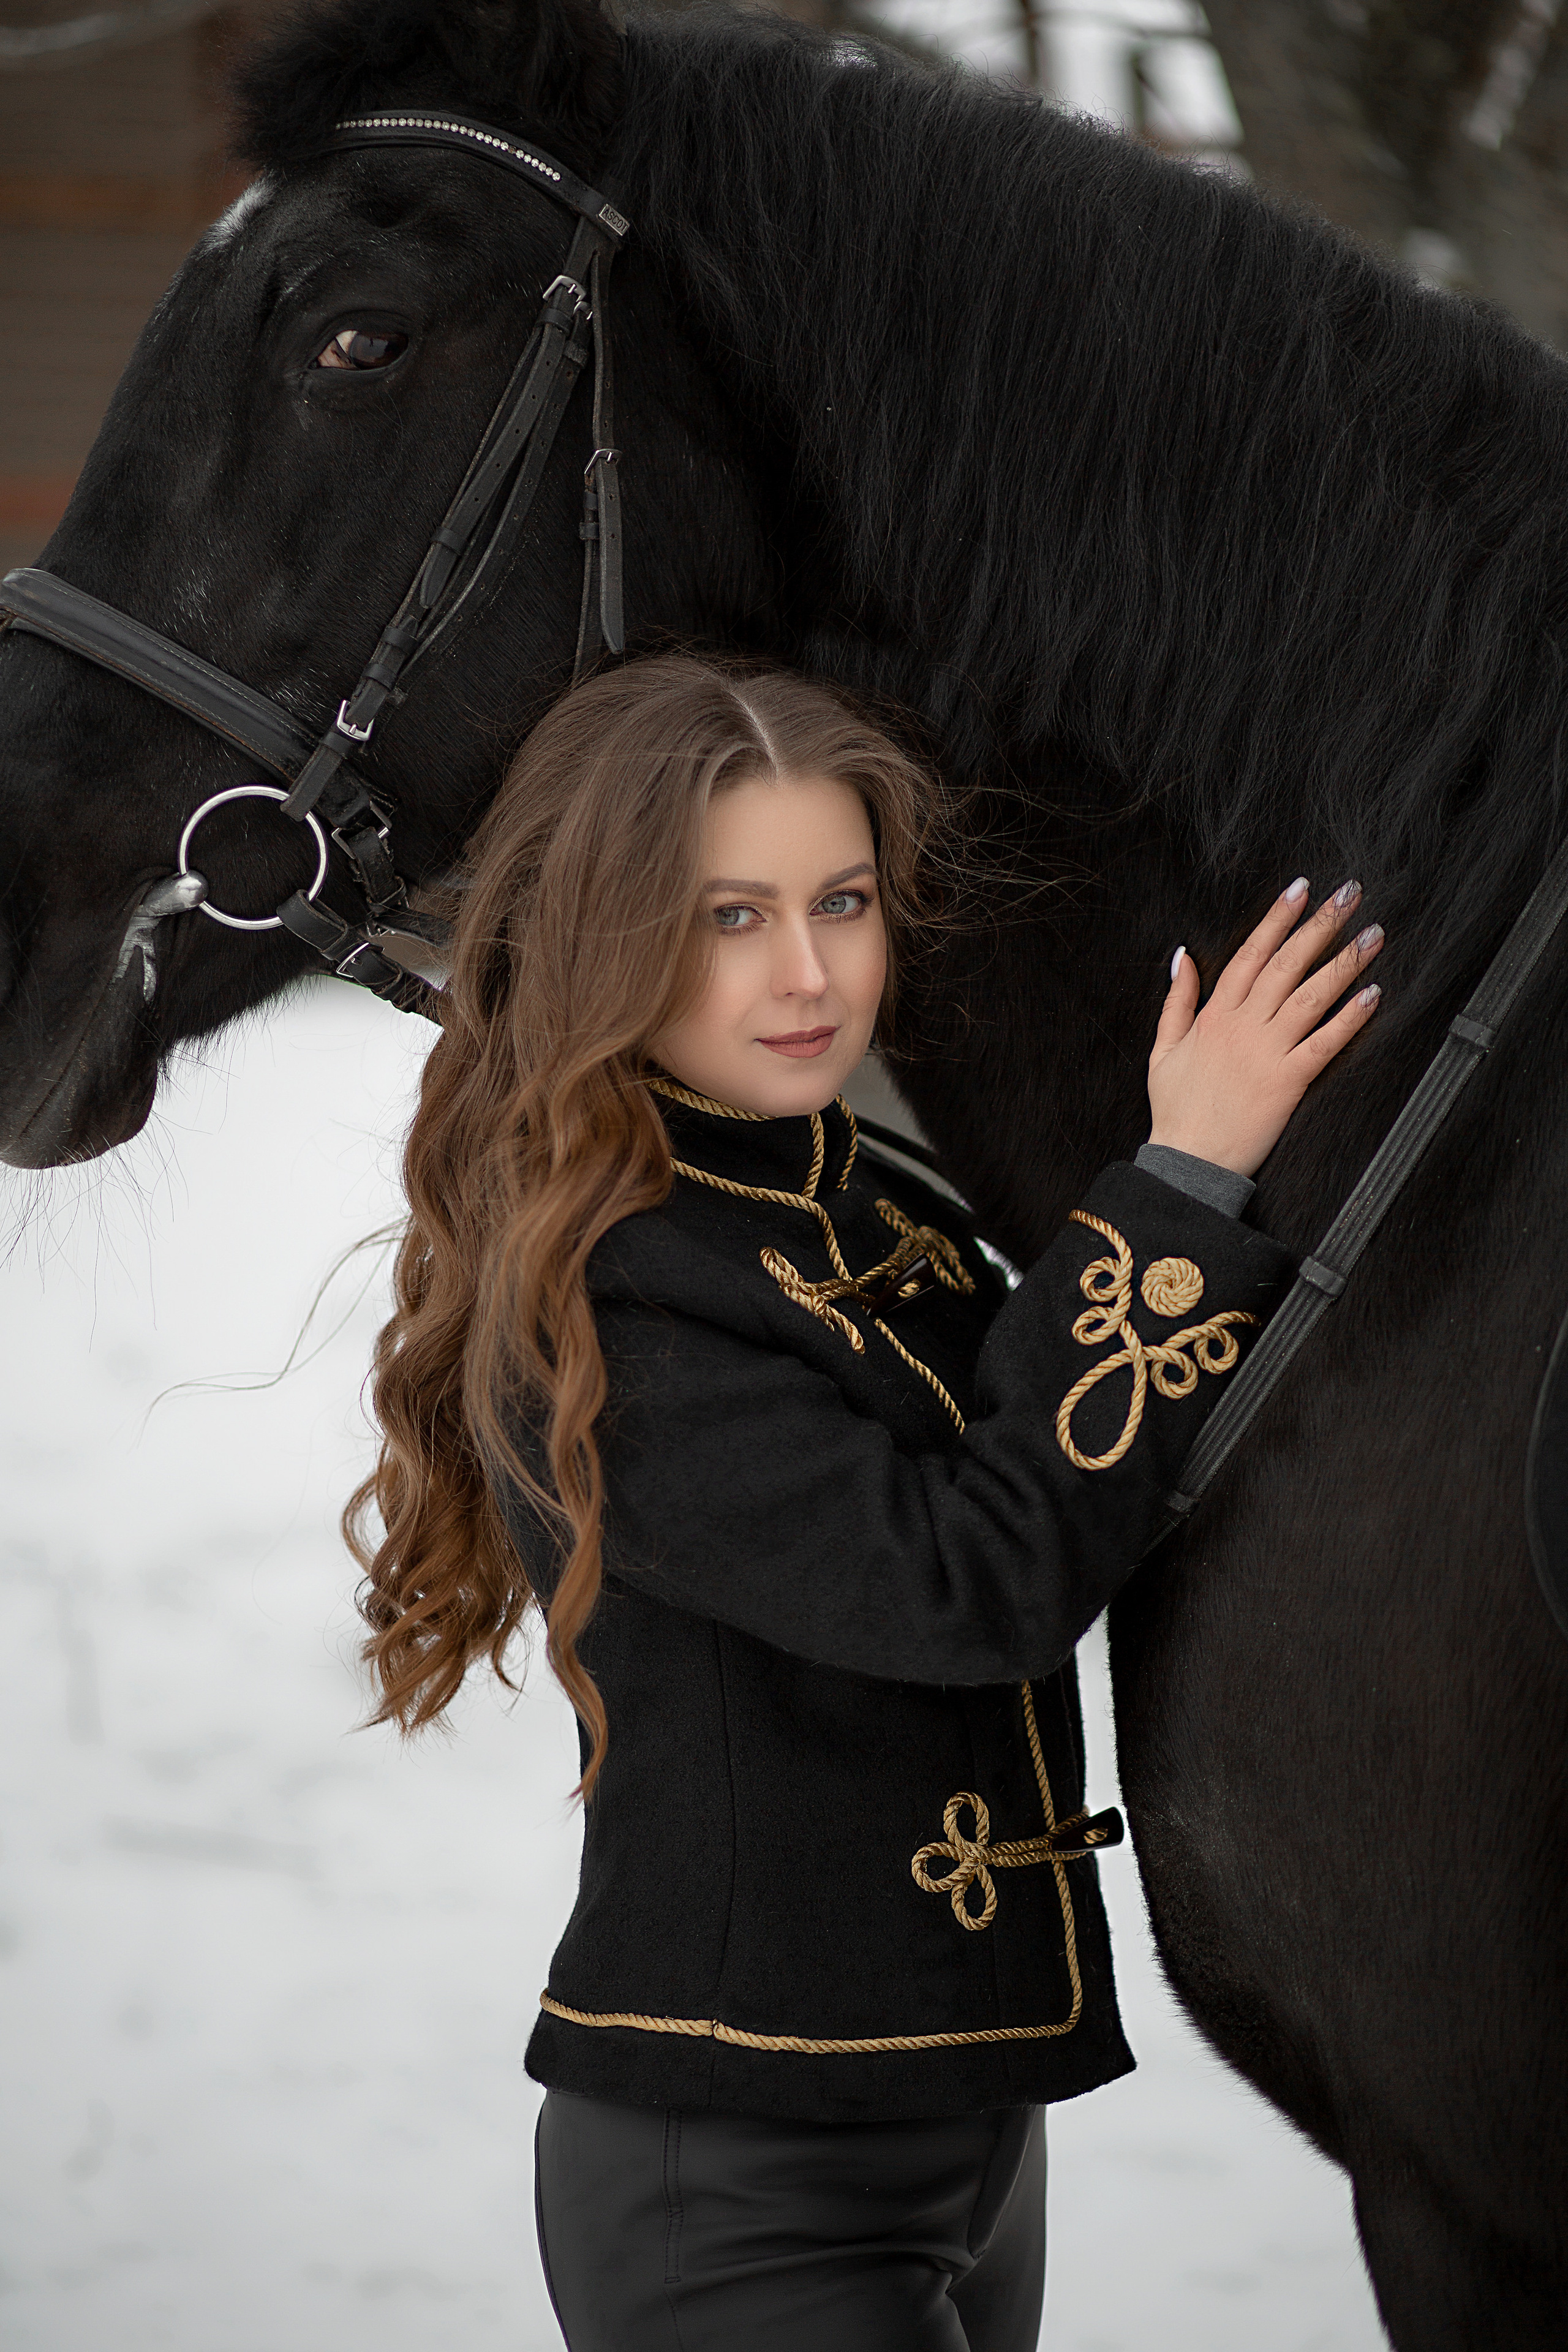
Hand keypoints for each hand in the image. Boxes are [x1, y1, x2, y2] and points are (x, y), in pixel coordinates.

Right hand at [1146, 877, 1382, 1177]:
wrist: (1188, 1161)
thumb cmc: (1176, 1108)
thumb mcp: (1163, 1049)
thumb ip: (1176, 1001)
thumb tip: (1182, 957)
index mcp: (1215, 1014)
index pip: (1251, 953)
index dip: (1277, 919)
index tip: (1301, 890)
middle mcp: (1244, 1026)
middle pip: (1287, 964)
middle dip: (1321, 925)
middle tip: (1350, 894)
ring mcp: (1267, 1052)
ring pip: (1311, 996)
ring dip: (1344, 962)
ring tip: (1373, 935)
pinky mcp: (1287, 1082)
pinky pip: (1324, 1044)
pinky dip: (1350, 1019)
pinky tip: (1374, 995)